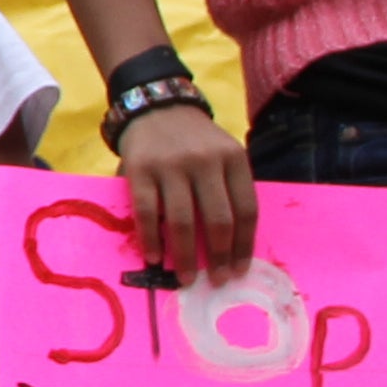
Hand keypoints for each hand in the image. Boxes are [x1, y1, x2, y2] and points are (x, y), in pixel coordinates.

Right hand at [112, 100, 251, 283]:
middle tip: (215, 280)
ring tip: (185, 278)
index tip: (239, 271)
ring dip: (185, 256)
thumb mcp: (223, 154)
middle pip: (218, 220)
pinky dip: (151, 239)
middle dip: (218, 257)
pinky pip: (147, 212)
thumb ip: (229, 189)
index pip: (246, 210)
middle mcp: (205, 161)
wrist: (157, 107)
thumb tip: (231, 246)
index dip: (244, 246)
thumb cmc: (195, 141)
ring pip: (183, 221)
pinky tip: (154, 257)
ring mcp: (171, 166)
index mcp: (233, 159)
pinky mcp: (140, 170)